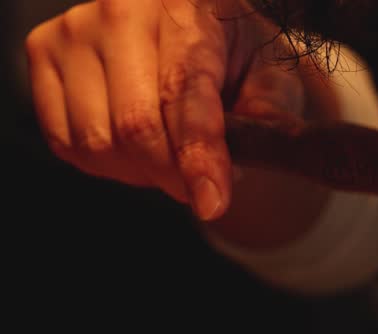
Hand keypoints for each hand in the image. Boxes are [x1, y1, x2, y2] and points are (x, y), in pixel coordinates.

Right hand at [25, 0, 313, 219]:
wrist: (192, 27)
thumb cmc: (236, 58)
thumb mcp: (271, 78)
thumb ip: (270, 115)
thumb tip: (250, 159)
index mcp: (186, 12)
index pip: (185, 99)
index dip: (199, 159)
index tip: (212, 204)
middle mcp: (120, 12)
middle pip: (136, 129)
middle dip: (173, 175)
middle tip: (197, 183)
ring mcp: (73, 31)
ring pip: (97, 141)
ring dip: (139, 172)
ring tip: (168, 154)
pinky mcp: (41, 54)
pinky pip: (67, 141)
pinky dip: (105, 163)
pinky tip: (132, 145)